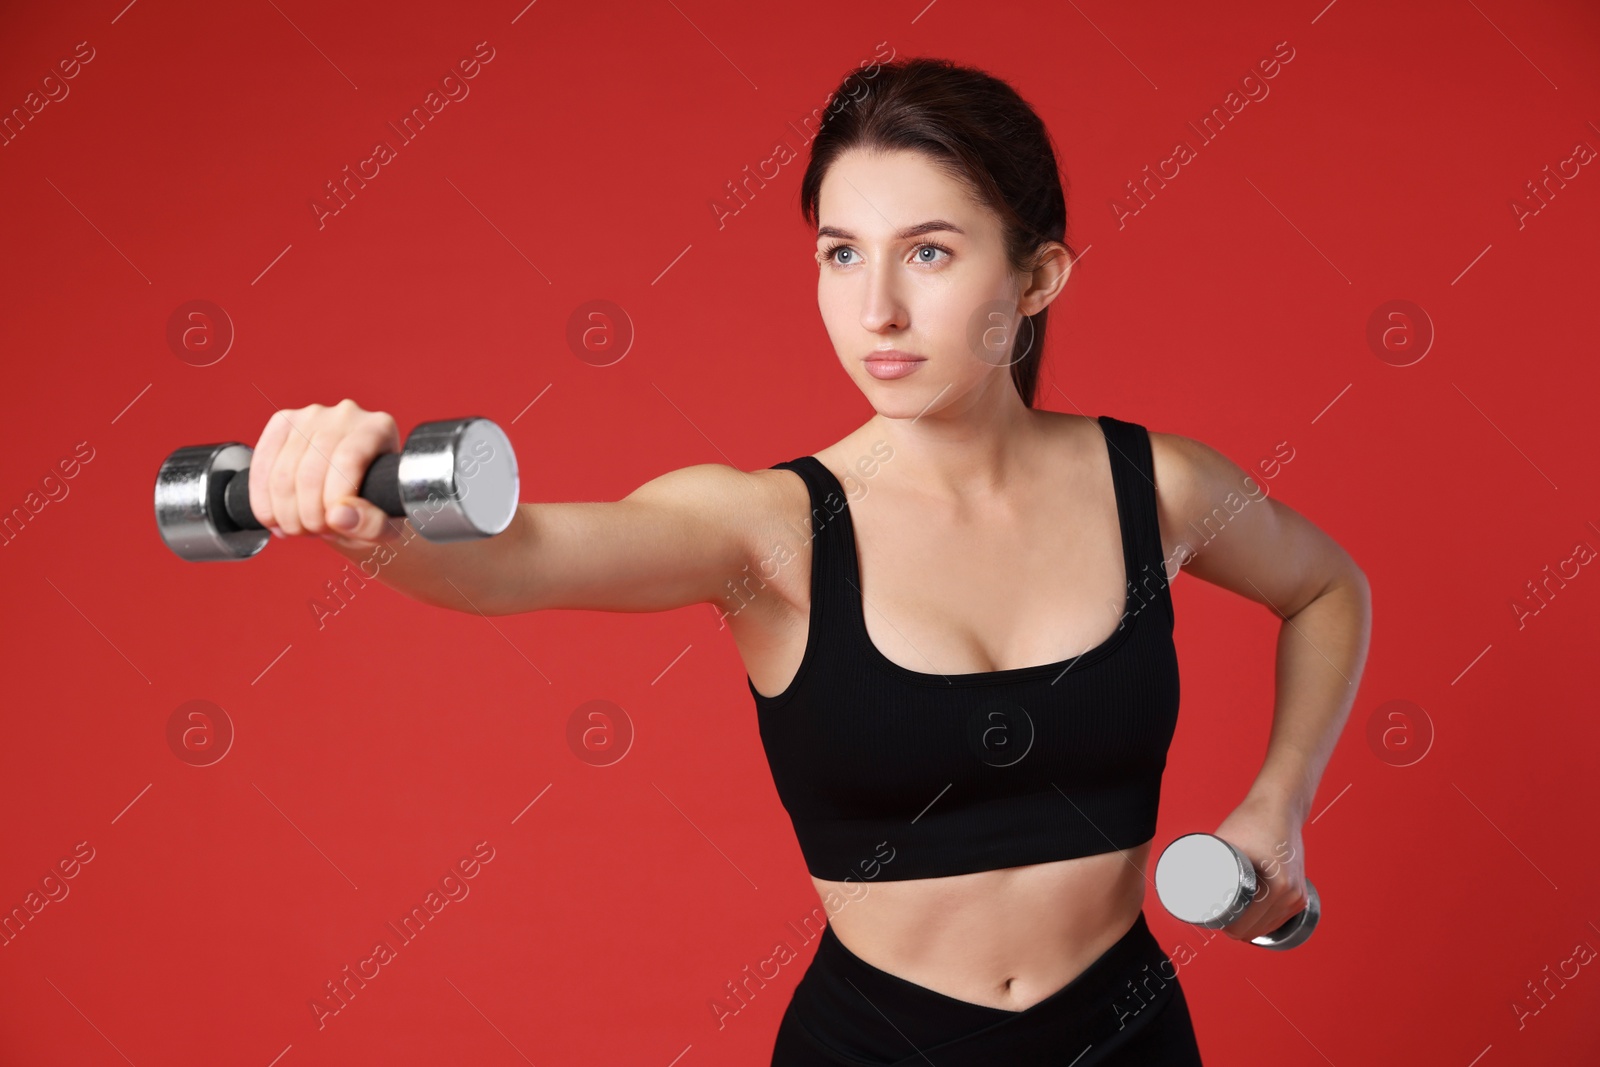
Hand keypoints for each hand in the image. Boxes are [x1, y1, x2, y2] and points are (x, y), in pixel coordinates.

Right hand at [247, 399, 401, 546]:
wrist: (352, 500)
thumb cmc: (374, 510)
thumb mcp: (386, 526)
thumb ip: (372, 524)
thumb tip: (339, 515)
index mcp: (378, 429)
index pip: (347, 461)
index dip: (333, 500)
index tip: (333, 526)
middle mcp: (346, 414)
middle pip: (310, 471)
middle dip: (307, 515)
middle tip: (315, 532)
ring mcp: (310, 415)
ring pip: (282, 474)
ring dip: (285, 513)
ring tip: (299, 528)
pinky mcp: (282, 423)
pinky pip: (261, 466)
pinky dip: (262, 501)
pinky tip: (275, 518)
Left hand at [1211, 792, 1309, 941]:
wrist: (1281, 807)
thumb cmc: (1252, 820)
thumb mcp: (1224, 841)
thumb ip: (1206, 859)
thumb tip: (1179, 874)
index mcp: (1276, 887)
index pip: (1245, 927)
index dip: (1225, 927)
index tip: (1211, 919)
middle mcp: (1290, 895)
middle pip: (1256, 930)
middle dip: (1235, 928)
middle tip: (1216, 915)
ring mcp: (1298, 895)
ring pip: (1269, 927)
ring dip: (1251, 927)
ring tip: (1231, 916)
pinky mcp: (1300, 891)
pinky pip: (1281, 917)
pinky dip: (1266, 921)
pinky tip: (1251, 918)